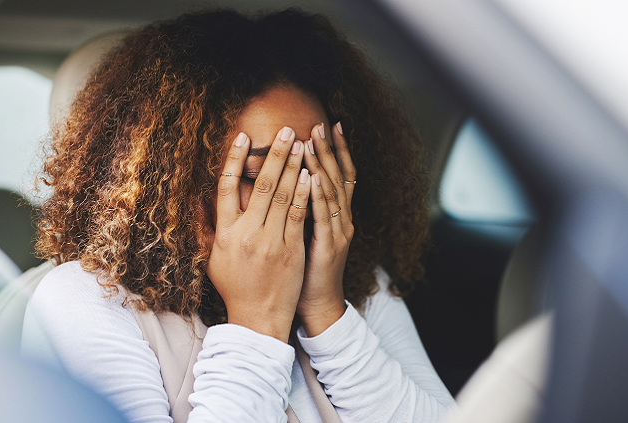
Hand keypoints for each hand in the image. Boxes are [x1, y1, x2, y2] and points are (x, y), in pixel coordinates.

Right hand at [207, 128, 311, 341]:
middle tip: (285, 130)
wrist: (258, 318)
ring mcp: (271, 241)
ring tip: (301, 143)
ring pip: (283, 196)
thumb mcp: (214, 257)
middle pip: (260, 185)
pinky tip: (310, 174)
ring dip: (293, 167)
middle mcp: (246, 233)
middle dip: (274, 154)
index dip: (233, 160)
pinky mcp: (292, 250)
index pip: (225, 188)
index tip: (241, 137)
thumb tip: (197, 200)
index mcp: (225, 233)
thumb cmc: (234, 286)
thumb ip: (207, 227)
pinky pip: (299, 215)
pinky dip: (304, 193)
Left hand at [298, 122, 356, 336]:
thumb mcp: (304, 234)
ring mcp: (339, 232)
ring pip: (334, 192)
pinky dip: (319, 195)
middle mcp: (342, 219)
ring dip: (323, 165)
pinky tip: (313, 177)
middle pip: (340, 176)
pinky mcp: (330, 246)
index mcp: (336, 215)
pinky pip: (324, 216)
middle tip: (321, 124)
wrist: (317, 304)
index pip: (340, 174)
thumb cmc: (305, 270)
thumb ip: (299, 209)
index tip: (328, 125)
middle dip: (330, 149)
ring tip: (314, 141)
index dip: (336, 150)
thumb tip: (284, 185)